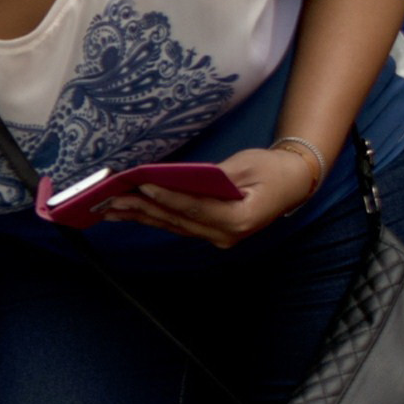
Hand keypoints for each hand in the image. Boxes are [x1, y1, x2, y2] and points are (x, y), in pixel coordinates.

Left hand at [99, 146, 318, 248]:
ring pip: (172, 225)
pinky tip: (131, 212)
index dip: (168, 197)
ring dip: (140, 216)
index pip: (196, 207)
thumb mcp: (245, 166)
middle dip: (142, 209)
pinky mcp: (210, 232)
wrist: (293, 183)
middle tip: (111, 200)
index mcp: (239, 218)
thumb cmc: (272, 170)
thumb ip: (212, 176)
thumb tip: (175, 178)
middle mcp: (226, 234)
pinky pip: (177, 225)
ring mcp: (217, 237)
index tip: (143, 186)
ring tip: (110, 209)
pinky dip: (153, 217)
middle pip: (177, 220)